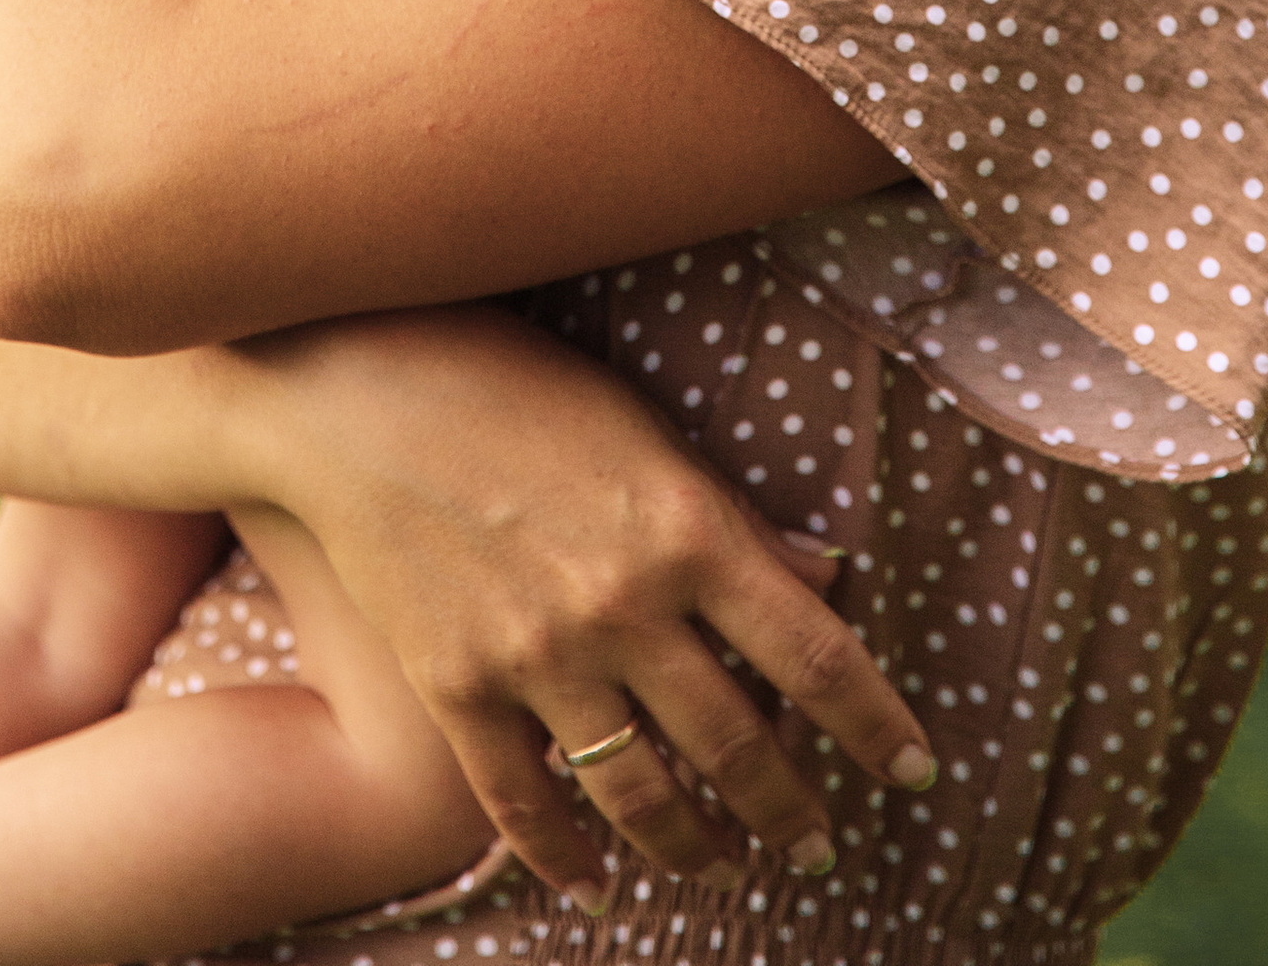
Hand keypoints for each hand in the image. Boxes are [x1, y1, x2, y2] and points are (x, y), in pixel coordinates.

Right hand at [243, 307, 931, 896]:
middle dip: (793, 810)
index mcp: (686, 528)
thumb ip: (731, 513)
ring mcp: (538, 656)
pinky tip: (594, 886)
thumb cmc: (509, 381)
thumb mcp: (641, 424)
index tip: (915, 769)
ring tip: (723, 868)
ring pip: (644, 793)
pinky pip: (524, 806)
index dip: (878, 723)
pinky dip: (565, 859)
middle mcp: (625, 606)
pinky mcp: (458, 688)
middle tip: (820, 848)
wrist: (353, 391)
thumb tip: (828, 572)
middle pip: (740, 744)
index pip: (817, 654)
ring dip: (696, 847)